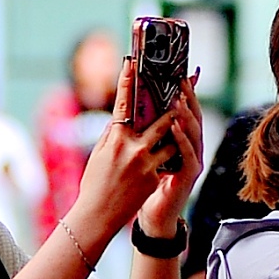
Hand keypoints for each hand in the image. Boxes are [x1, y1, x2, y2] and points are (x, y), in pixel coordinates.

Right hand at [68, 59, 193, 240]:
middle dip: (171, 104)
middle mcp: (133, 148)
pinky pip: (168, 161)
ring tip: (184, 117)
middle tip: (180, 89)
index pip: (123, 104)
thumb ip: (113, 135)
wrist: (98, 215)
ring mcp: (146, 164)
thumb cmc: (94, 184)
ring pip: (171, 140)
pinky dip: (170, 155)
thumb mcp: (99, 155)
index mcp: (116, 138)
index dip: (127, 81)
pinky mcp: (154, 178)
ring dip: (177, 130)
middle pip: (159, 119)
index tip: (132, 63)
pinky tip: (177, 148)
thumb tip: (122, 118)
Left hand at [140, 72, 206, 232]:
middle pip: (192, 117)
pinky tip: (175, 126)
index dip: (182, 92)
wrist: (154, 217)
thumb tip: (127, 109)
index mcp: (178, 140)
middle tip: (180, 78)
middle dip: (187, 97)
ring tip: (178, 98)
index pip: (181, 111)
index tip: (178, 72)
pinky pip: (188, 154)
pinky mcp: (189, 176)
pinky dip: (182, 139)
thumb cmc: (147, 186)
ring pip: (193, 133)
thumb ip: (142, 135)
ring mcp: (191, 161)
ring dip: (185, 114)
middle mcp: (189, 148)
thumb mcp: (143, 155)